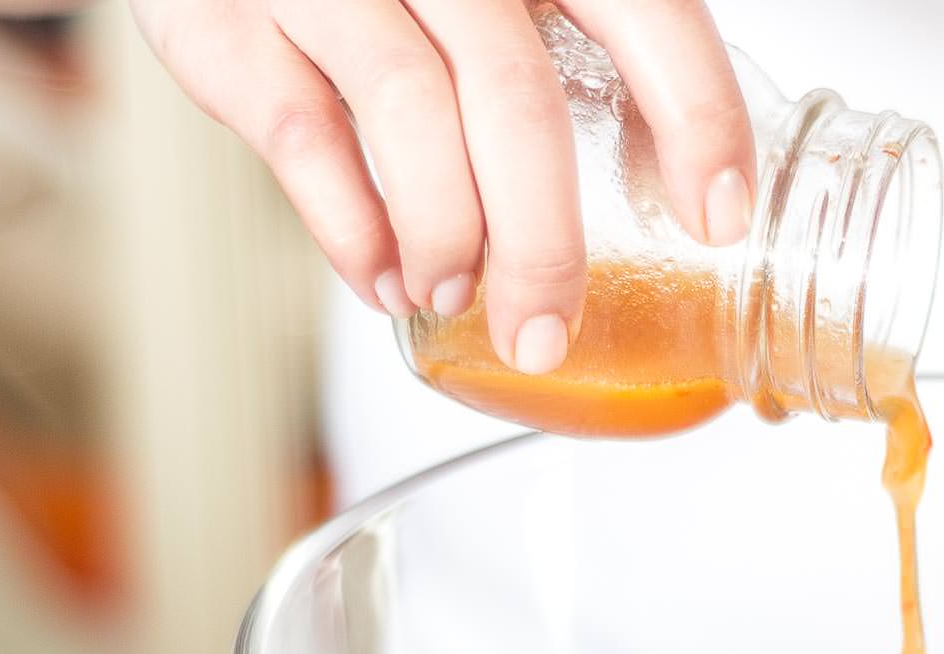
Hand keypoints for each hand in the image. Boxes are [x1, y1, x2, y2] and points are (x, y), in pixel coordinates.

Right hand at [131, 0, 755, 372]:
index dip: (698, 118)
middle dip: (542, 244)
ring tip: (458, 299)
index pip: (648, 13)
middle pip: (519, 99)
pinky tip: (386, 281)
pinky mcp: (225, 19)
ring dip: (446, 239)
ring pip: (411, 117)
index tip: (718, 219)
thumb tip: (681, 195)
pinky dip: (352, 232)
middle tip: (546, 332)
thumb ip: (581, 52)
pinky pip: (302, 137)